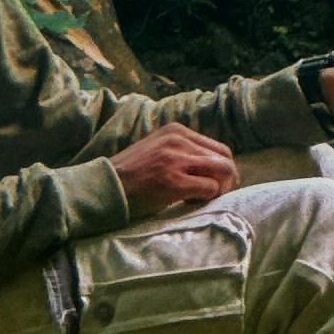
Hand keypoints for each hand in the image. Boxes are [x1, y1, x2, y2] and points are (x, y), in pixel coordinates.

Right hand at [115, 123, 237, 217]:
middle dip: (228, 179)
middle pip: (224, 158)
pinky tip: (192, 202)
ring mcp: (176, 160)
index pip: (217, 147)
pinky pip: (209, 188)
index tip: (217, 183)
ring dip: (219, 189)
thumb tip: (212, 167)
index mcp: (175, 131)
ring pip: (222, 172)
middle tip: (218, 194)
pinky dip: (208, 198)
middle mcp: (178, 140)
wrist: (105, 187)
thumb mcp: (157, 149)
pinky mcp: (174, 181)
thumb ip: (182, 152)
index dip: (223, 168)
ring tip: (204, 198)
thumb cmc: (131, 175)